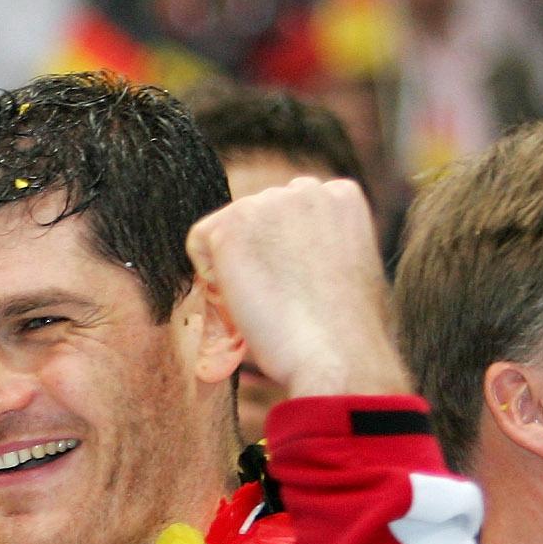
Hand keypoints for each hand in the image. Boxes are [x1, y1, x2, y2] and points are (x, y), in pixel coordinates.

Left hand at [185, 177, 405, 401]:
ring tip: (259, 309)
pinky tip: (243, 300)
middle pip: (251, 223)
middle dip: (250, 263)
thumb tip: (272, 261)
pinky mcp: (236, 222)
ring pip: (224, 235)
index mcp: (341, 197)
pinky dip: (209, 279)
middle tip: (267, 308)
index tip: (286, 294)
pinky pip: (198, 245)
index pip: (282, 218)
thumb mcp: (342, 274)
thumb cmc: (345, 333)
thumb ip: (313, 250)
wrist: (339, 355)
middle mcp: (308, 189)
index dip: (274, 259)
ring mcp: (272, 201)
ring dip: (231, 273)